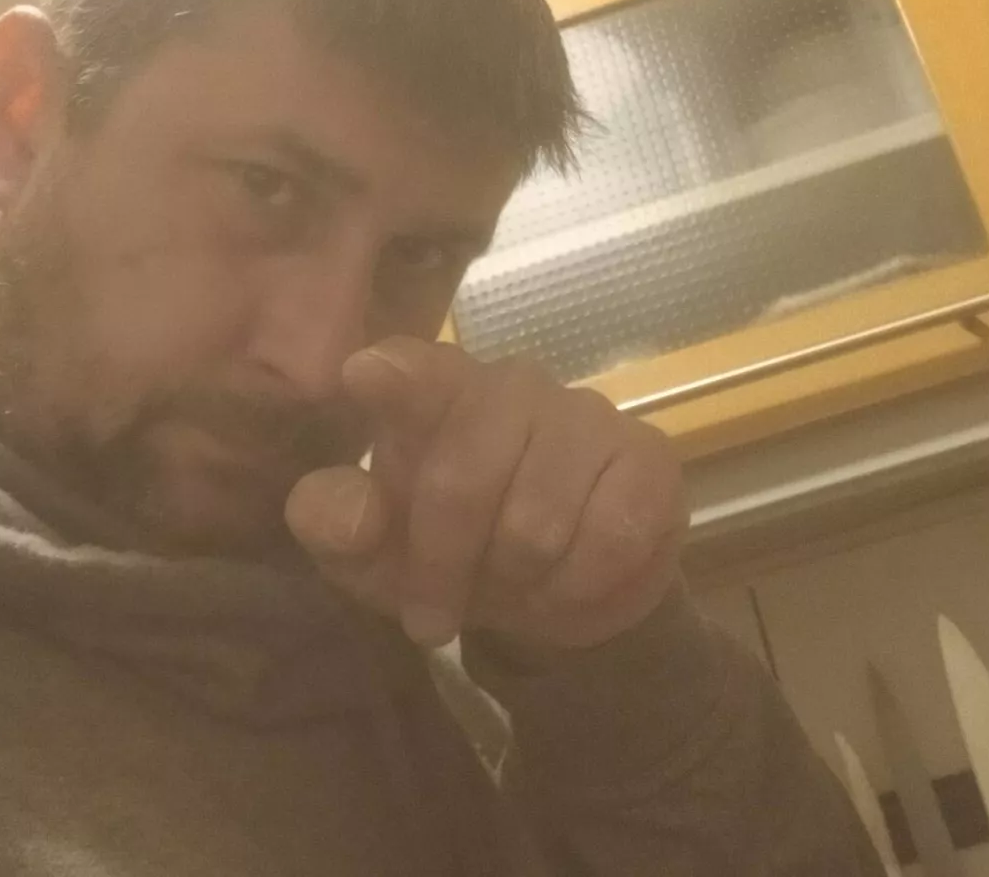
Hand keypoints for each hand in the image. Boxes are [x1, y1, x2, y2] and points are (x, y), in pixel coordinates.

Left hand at [284, 337, 686, 652]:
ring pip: (536, 522)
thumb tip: (350, 518)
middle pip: (463, 477)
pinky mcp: (648, 458)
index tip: (361, 375)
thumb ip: (340, 527)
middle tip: (432, 617)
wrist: (558, 591)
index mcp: (437, 390)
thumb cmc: (450, 553)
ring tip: (513, 584)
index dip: (394, 376)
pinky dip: (579, 586)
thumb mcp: (377, 555)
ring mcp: (587, 414)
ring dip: (516, 582)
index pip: (414, 371)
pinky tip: (571, 580)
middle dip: (441, 567)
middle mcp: (512, 384)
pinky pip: (610, 538)